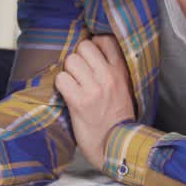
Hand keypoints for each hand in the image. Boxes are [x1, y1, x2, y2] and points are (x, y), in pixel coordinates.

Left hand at [54, 35, 134, 169]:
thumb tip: (93, 46)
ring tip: (73, 85)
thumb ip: (112, 68)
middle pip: (83, 47)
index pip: (104, 40)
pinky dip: (61, 85)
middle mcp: (108, 77)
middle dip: (77, 58)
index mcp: (121, 71)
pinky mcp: (79, 102)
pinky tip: (67, 94)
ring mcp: (94, 89)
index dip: (93, 44)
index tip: (90, 57)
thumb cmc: (116, 116)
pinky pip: (61, 79)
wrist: (115, 145)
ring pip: (70, 60)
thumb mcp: (124, 88)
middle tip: (79, 73)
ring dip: (68, 72)